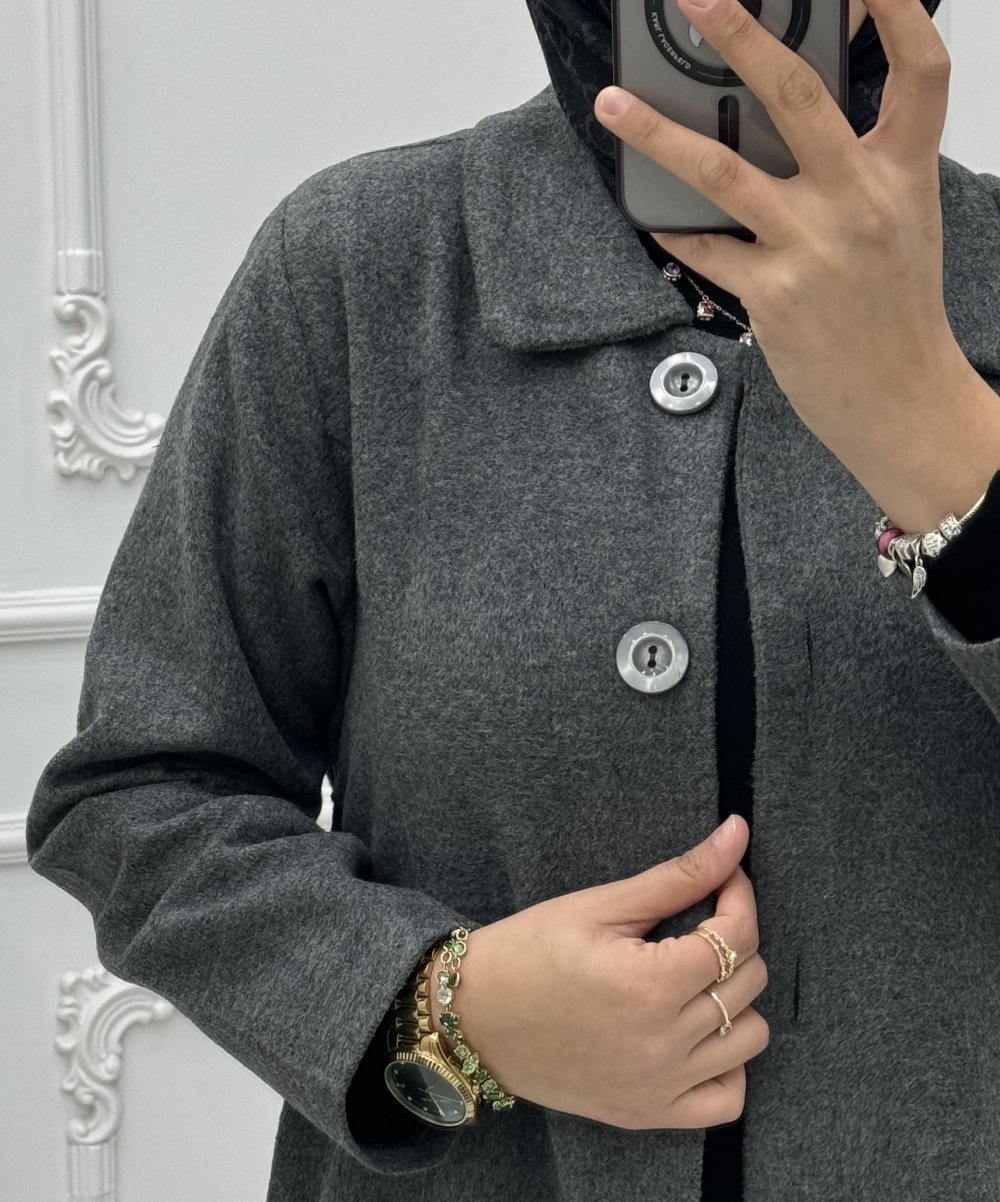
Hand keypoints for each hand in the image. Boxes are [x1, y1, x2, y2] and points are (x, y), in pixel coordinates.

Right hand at [430, 815, 769, 1129]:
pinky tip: (696, 1031)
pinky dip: (727, 1063)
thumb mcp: (599, 905)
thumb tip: (737, 833)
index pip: (737, 936)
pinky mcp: (649, 1114)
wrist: (474, 1017)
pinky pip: (727, 1098)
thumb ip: (678, 875)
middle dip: (734, 939)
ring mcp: (659, 1087)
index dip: (739, 896)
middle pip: (748, 983)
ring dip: (734, 998)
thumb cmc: (529, 950)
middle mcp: (662, 1044)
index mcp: (649, 985)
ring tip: (693, 976)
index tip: (723, 879)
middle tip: (695, 921)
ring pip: (750, 1037)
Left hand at [592, 0, 966, 480]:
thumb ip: (862, 166)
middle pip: (796, 96)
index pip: (920, 69)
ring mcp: (813, 246)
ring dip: (658, 134)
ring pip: (722, 170)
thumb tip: (798, 121)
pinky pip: (706, 248)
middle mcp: (860, 198)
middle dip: (740, 36)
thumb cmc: (897, 310)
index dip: (897, 7)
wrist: (901, 398)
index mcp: (904, 172)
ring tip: (612, 105)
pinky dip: (674, 229)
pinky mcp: (773, 295)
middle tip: (694, 0)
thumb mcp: (902, 221)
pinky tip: (651, 216)